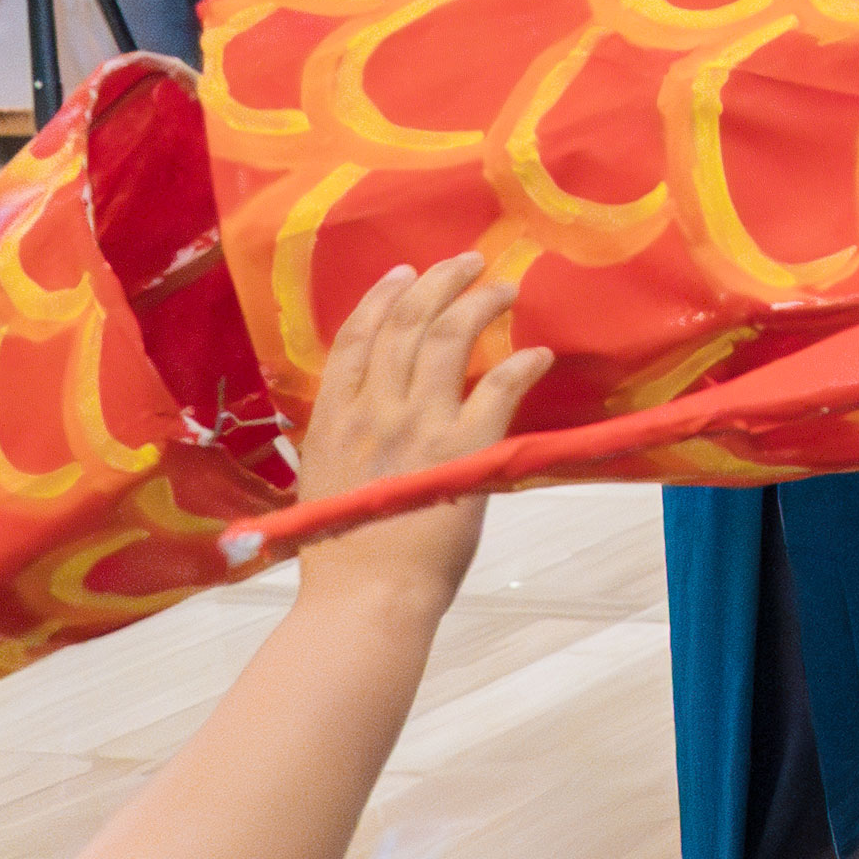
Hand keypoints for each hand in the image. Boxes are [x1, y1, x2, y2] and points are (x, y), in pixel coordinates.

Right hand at [286, 258, 546, 617]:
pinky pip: (498, 388)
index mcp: (331, 418)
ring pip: (449, 340)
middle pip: (406, 324)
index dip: (382, 297)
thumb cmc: (344, 554)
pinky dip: (520, 365)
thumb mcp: (322, 480)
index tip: (403, 272)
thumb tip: (362, 413)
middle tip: (468, 262)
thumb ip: (342, 440)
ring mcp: (419, 425)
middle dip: (439, 284)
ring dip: (480, 305)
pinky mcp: (465, 448)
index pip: (355, 337)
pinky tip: (536, 354)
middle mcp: (373, 410)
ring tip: (505, 289)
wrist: (367, 596)